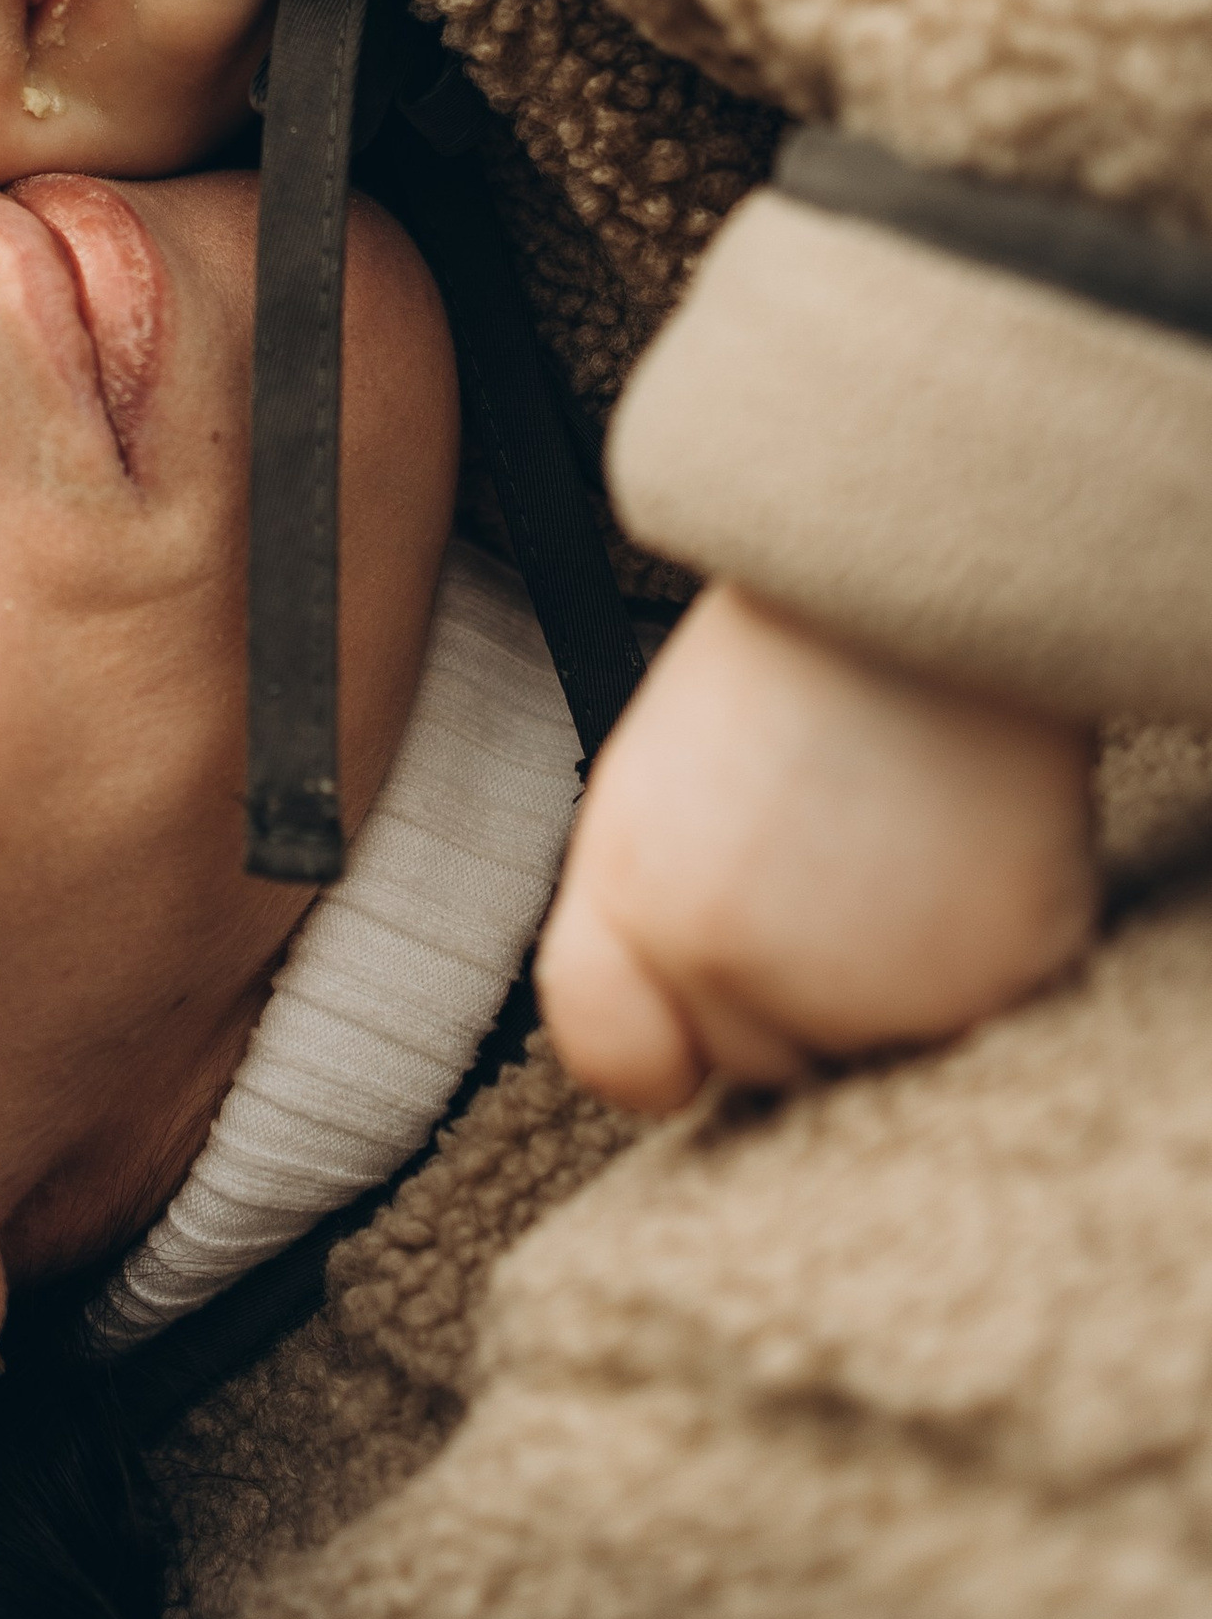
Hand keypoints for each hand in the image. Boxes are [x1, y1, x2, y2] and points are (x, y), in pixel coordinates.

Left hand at [535, 582, 1096, 1114]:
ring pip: (875, 1042)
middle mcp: (738, 963)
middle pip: (760, 1055)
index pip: (618, 1055)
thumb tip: (666, 1030)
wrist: (913, 563)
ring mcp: (875, 984)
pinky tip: (967, 845)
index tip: (694, 999)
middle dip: (790, 981)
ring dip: (891, 971)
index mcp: (638, 901)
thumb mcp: (653, 780)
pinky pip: (988, 1006)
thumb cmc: (785, 658)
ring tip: (893, 835)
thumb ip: (646, 917)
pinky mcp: (998, 973)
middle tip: (821, 845)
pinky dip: (987, 944)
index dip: (659, 1036)